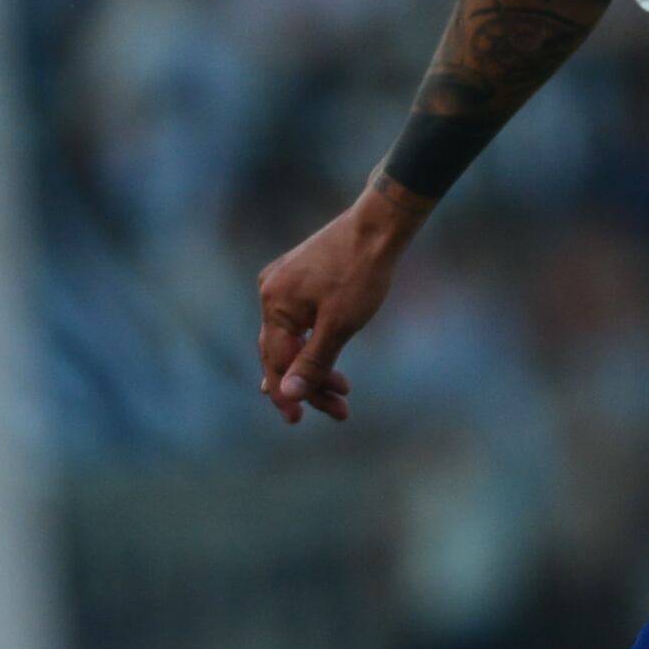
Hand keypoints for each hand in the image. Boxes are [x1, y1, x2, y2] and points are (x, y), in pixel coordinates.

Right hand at [254, 183, 423, 423]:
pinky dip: (315, 345)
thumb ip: (312, 362)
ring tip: (345, 392)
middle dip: (311, 385)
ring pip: (293, 339)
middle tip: (340, 412)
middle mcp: (270, 292)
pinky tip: (328, 365)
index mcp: (274, 303)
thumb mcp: (339, 325)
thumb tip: (287, 395)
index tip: (297, 421)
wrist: (378, 227)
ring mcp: (282, 284)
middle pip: (283, 353)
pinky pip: (298, 323)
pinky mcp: (298, 280)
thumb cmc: (362, 274)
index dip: (289, 394)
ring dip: (317, 367)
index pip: (276, 362)